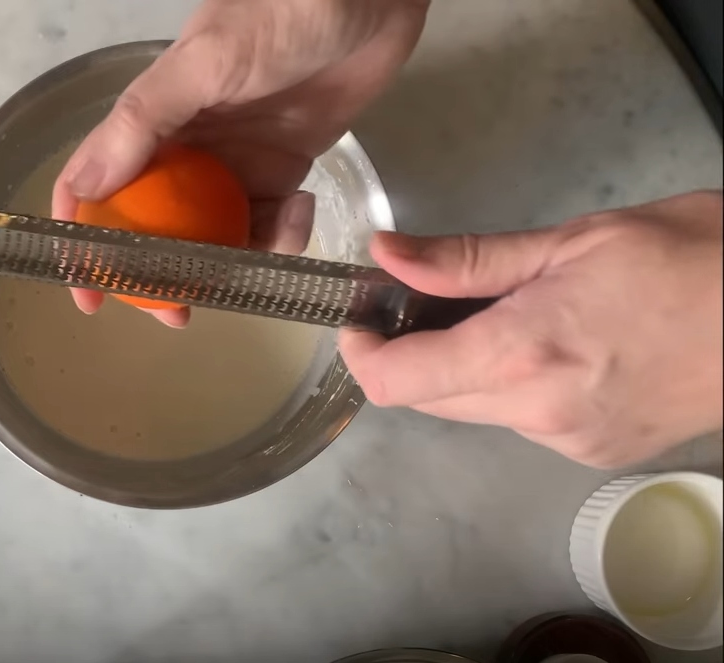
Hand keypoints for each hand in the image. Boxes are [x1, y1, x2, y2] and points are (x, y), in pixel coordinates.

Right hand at [53, 0, 429, 326]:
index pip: (98, 186)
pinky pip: (272, 221)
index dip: (84, 242)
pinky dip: (283, 231)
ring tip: (257, 264)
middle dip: (162, 275)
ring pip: (217, 234)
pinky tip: (301, 208)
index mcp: (153, 122)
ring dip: (232, 261)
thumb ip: (143, 121)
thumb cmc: (280, 13)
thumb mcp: (204, 62)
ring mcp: (238, 163)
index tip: (89, 295)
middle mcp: (188, 149)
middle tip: (178, 314)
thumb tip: (83, 187)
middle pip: (157, 226)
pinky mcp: (286, 169)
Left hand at [339, 191, 723, 467]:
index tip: (360, 317)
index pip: (396, 381)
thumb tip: (384, 254)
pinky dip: (513, 387)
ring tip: (508, 314)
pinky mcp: (594, 455)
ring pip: (474, 410)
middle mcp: (535, 413)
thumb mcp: (571, 240)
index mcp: (522, 353)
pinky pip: (521, 421)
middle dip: (412, 353)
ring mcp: (567, 443)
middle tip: (429, 300)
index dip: (360, 353)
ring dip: (465, 368)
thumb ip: (465, 259)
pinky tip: (555, 347)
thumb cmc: (687, 256)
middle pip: (427, 398)